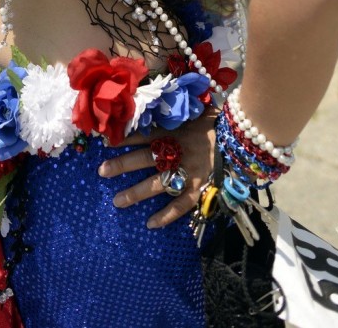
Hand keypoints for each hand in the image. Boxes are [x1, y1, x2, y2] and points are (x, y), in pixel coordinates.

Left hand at [98, 110, 215, 228]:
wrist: (236, 135)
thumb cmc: (207, 122)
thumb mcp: (185, 113)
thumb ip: (165, 116)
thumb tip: (143, 113)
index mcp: (172, 132)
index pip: (143, 135)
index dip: (124, 139)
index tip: (105, 143)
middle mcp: (177, 152)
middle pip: (145, 158)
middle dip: (122, 165)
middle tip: (102, 171)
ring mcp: (188, 171)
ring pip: (158, 183)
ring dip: (137, 192)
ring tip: (117, 201)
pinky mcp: (199, 186)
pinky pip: (181, 204)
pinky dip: (167, 215)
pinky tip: (150, 224)